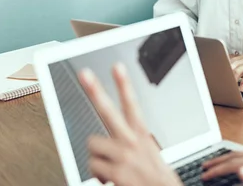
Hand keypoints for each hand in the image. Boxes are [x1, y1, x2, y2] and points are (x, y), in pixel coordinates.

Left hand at [78, 63, 181, 185]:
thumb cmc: (156, 180)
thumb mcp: (151, 154)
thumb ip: (134, 144)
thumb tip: (111, 143)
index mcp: (142, 135)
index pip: (132, 104)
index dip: (124, 84)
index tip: (117, 67)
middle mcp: (132, 142)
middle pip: (109, 110)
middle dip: (96, 91)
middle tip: (85, 74)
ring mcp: (123, 156)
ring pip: (92, 144)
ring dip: (97, 157)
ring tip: (109, 166)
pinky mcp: (116, 172)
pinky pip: (93, 166)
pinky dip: (99, 175)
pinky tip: (111, 179)